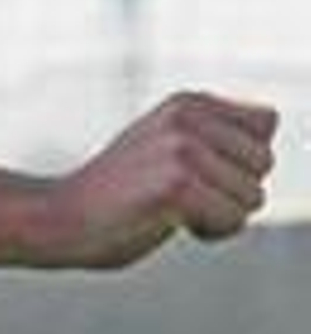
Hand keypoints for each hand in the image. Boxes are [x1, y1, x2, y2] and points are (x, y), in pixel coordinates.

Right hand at [38, 91, 276, 268]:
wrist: (63, 216)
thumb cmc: (123, 194)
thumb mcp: (172, 146)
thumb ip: (219, 132)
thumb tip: (271, 120)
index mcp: (186, 101)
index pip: (265, 122)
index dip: (241, 158)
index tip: (197, 171)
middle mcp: (186, 116)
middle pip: (264, 162)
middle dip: (234, 189)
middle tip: (181, 193)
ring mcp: (181, 147)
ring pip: (253, 196)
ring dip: (221, 214)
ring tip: (170, 208)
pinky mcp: (177, 183)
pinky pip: (233, 220)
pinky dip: (209, 232)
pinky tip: (167, 221)